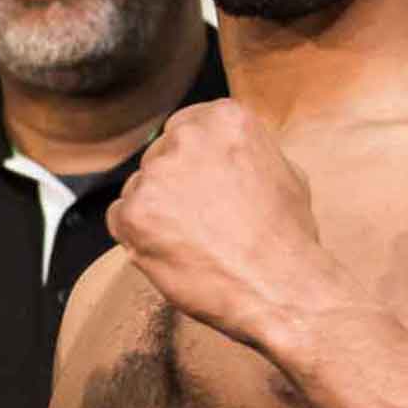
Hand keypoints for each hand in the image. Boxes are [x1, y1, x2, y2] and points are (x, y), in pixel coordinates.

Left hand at [109, 101, 340, 348]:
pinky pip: (120, 218)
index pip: (186, 128)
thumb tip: (226, 154)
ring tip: (193, 241)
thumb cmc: (287, 238)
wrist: (281, 288)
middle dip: (173, 186)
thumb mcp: (284, 172)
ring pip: (138, 187)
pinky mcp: (134, 213)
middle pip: (159, 156)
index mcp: (224, 119)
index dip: (192, 163)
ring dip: (156, 212)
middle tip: (200, 220)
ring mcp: (157, 175)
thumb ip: (245, 153)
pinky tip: (173, 252)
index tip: (201, 185)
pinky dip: (138, 237)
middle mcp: (186, 137)